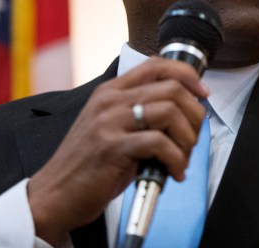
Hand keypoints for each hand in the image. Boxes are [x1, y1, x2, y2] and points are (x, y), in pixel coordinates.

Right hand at [26, 57, 208, 244]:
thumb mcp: (111, 126)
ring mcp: (110, 123)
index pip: (157, 64)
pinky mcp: (112, 148)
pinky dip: (176, 159)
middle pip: (171, 88)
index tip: (203, 94)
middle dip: (194, 114)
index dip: (188, 76)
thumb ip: (138, 110)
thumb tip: (183, 108)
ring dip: (187, 138)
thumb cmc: (89, 163)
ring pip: (169, 112)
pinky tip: (174, 172)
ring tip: (184, 157)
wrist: (55, 193)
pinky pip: (159, 143)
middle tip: (193, 137)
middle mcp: (110, 100)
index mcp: (111, 91)